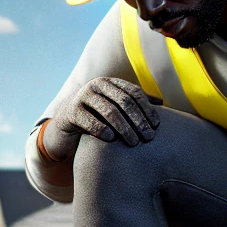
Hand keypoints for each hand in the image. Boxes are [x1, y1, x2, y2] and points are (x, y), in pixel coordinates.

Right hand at [41, 77, 160, 161]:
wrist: (65, 126)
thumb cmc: (96, 117)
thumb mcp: (115, 108)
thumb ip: (134, 103)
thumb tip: (161, 102)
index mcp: (110, 83)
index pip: (134, 93)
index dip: (147, 109)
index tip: (156, 126)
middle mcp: (96, 85)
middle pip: (124, 102)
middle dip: (139, 121)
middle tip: (148, 138)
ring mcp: (82, 97)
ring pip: (109, 111)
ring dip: (124, 128)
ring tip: (133, 143)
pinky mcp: (71, 112)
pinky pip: (90, 121)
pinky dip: (102, 130)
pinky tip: (112, 140)